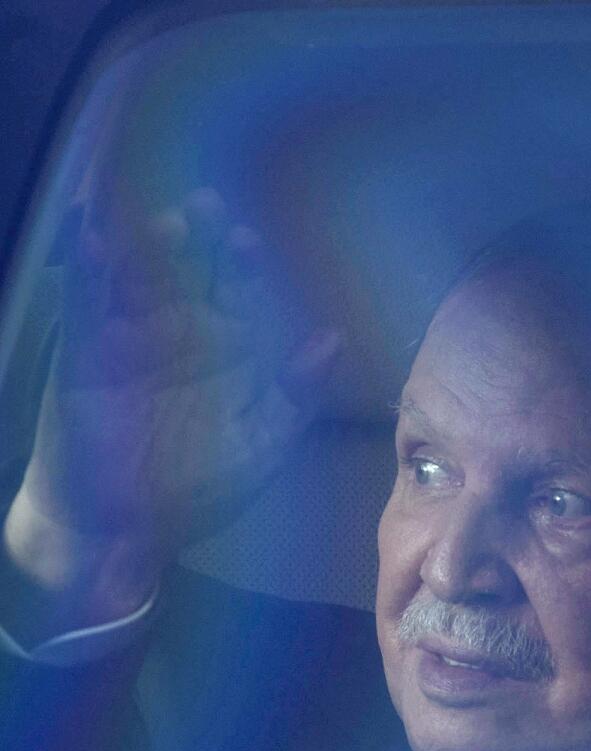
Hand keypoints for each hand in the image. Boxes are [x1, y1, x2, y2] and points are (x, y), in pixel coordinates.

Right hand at [3, 189, 339, 635]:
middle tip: (206, 207)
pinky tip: (95, 237)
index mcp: (231, 348)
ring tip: (163, 221)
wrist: (125, 530)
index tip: (247, 243)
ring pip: (141, 277)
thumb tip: (333, 338)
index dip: (244, 266)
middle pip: (192, 271)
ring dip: (148, 244)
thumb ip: (297, 394)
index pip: (241, 293)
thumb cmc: (201, 487)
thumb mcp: (262, 444)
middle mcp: (183, 332)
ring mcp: (133, 339)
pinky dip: (88, 270)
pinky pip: (86, 306)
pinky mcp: (84, 355)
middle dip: (199, 238)